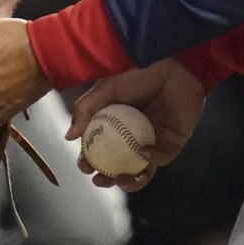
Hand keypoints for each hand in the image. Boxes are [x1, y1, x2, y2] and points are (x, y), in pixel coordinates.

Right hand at [68, 60, 205, 191]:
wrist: (173, 63)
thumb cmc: (138, 71)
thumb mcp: (107, 88)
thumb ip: (86, 109)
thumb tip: (69, 136)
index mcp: (115, 124)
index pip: (100, 149)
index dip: (90, 160)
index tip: (84, 166)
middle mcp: (133, 136)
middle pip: (119, 165)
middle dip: (108, 177)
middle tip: (100, 179)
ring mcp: (154, 140)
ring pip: (142, 170)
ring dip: (131, 180)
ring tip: (121, 179)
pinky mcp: (174, 141)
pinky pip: (163, 157)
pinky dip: (152, 158)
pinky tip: (143, 152)